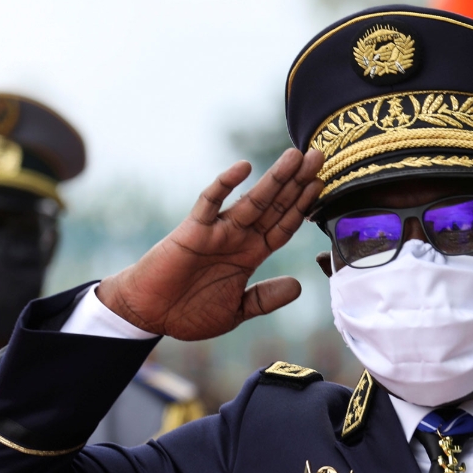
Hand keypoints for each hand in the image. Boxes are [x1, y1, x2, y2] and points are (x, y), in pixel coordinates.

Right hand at [97, 148, 324, 340]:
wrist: (150, 315)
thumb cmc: (190, 314)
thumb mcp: (237, 312)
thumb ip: (264, 298)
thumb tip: (298, 286)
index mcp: (250, 255)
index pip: (284, 225)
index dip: (303, 206)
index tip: (322, 185)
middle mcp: (238, 238)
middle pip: (275, 206)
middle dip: (297, 183)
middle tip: (319, 157)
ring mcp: (217, 232)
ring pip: (252, 200)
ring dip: (274, 179)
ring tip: (295, 157)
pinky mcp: (193, 231)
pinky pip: (210, 203)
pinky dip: (225, 184)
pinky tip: (243, 167)